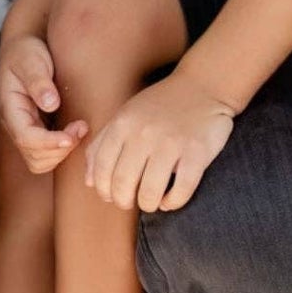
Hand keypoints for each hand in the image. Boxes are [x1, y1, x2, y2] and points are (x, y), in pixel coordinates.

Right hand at [0, 32, 86, 173]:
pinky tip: (75, 132)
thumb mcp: (31, 60)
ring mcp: (25, 130)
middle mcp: (15, 125)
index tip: (72, 135)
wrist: (23, 48)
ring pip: (40, 162)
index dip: (49, 142)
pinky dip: (62, 151)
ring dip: (62, 154)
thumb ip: (38, 81)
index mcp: (9, 108)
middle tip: (81, 128)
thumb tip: (51, 104)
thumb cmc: (26, 52)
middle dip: (60, 150)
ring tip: (80, 130)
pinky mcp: (37, 131)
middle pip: (34, 157)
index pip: (26, 138)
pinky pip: (47, 155)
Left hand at [85, 70, 234, 211]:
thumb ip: (102, 145)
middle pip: (123, 183)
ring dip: (148, 204)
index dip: (103, 189)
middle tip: (130, 202)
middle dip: (123, 201)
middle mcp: (143, 134)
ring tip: (150, 201)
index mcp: (123, 124)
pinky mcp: (196, 154)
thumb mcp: (125, 116)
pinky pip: (181, 191)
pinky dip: (173, 203)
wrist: (201, 88)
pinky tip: (170, 199)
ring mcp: (170, 144)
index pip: (102, 167)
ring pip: (150, 192)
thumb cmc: (159, 105)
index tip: (110, 196)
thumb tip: (89, 181)